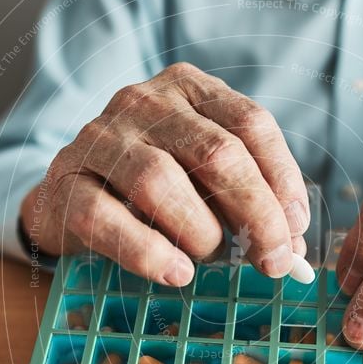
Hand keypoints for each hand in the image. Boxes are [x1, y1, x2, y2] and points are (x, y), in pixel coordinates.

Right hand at [21, 62, 308, 285]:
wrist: (72, 192)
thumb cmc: (153, 188)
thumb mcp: (205, 179)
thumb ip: (247, 200)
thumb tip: (292, 248)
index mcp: (189, 90)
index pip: (251, 123)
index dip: (282, 179)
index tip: (296, 227)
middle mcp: (144, 102)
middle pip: (217, 153)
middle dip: (256, 213)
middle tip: (273, 260)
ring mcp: (100, 138)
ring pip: (161, 181)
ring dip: (200, 232)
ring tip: (209, 258)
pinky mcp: (66, 181)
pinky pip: (106, 217)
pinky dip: (148, 252)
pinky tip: (177, 273)